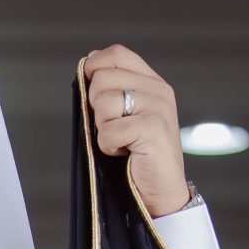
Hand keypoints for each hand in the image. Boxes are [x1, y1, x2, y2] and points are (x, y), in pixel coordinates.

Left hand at [83, 45, 189, 215]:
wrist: (161, 193)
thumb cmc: (138, 158)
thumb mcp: (126, 116)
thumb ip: (111, 91)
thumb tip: (86, 66)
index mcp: (152, 83)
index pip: (117, 54)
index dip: (95, 68)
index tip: (93, 94)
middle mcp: (159, 90)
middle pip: (103, 78)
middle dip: (96, 107)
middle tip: (113, 128)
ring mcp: (159, 108)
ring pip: (103, 103)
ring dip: (103, 129)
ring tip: (122, 142)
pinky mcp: (154, 129)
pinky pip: (109, 131)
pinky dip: (108, 147)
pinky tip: (125, 154)